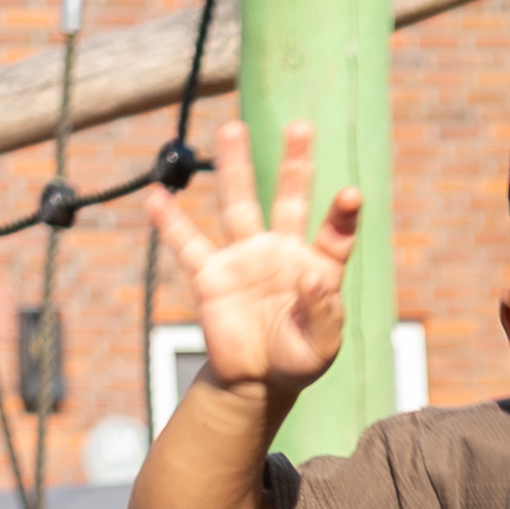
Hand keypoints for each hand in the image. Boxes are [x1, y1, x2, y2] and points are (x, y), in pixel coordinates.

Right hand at [147, 117, 363, 401]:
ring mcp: (244, 258)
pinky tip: (157, 196)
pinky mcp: (210, 275)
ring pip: (238, 205)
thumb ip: (323, 313)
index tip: (352, 194)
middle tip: (301, 127)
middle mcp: (281, 252)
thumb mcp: (322, 346)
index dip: (342, 215)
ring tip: (231, 130)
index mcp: (316, 267)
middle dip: (295, 165)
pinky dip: (172, 222)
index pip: (334, 233)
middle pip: (289, 199)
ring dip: (235, 168)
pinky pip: (188, 244)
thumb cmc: (297, 359)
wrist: (257, 381)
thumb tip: (313, 277)